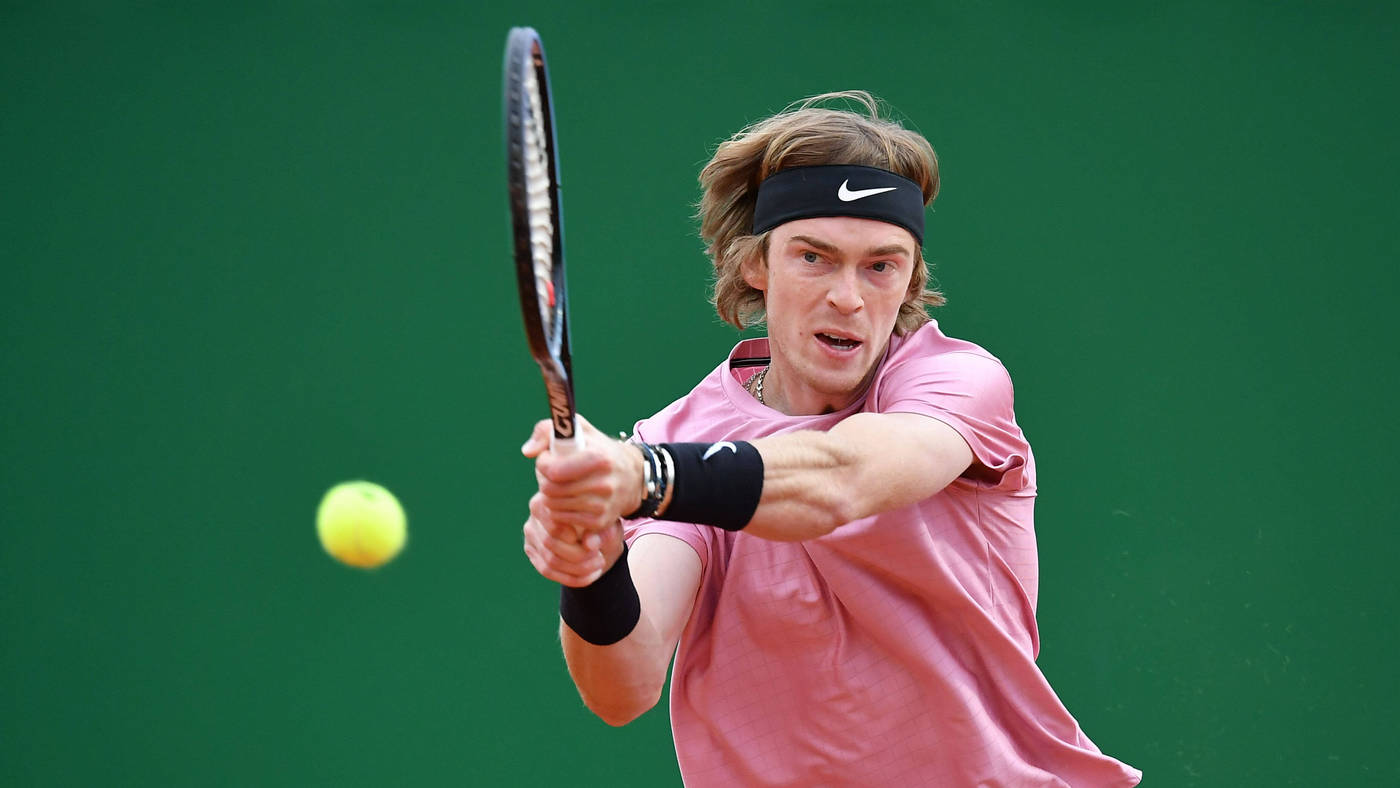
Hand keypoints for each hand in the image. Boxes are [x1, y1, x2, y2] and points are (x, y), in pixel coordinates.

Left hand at [521, 415, 645, 534]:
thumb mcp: (578, 429)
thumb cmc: (597, 448)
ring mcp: (602, 506)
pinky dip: (558, 510)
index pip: (553, 471)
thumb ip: (546, 430)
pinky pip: (561, 520)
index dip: (543, 463)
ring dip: (550, 495)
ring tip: (561, 485)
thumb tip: (528, 452)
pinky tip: (568, 499)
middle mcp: (603, 484)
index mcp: (599, 459)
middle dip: (545, 480)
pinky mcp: (599, 522)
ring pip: (552, 506)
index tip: (548, 458)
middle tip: (553, 474)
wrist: (631, 476)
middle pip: (550, 490)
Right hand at [521, 494, 623, 586]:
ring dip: (577, 569)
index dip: (575, 541)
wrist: (599, 529)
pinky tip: (591, 576)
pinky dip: (571, 578)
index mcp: (553, 495)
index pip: (556, 525)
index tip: (597, 548)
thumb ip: (600, 532)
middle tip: (600, 560)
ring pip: (550, 560)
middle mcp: (535, 510)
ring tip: (598, 566)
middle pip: (550, 543)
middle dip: (578, 557)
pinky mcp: (531, 549)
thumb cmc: (604, 521)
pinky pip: (547, 570)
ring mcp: (531, 531)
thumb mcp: (608, 524)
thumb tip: (590, 545)